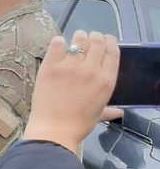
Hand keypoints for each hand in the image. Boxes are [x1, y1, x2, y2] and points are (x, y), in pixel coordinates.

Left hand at [23, 30, 121, 153]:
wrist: (54, 130)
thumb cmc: (78, 125)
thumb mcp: (98, 115)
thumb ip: (109, 110)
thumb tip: (119, 113)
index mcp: (106, 80)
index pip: (112, 51)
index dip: (109, 42)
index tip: (105, 40)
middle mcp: (91, 70)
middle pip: (96, 42)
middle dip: (94, 37)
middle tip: (88, 39)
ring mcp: (70, 67)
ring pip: (78, 39)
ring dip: (78, 37)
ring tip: (74, 42)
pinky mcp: (50, 66)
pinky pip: (57, 44)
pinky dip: (59, 42)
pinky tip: (58, 45)